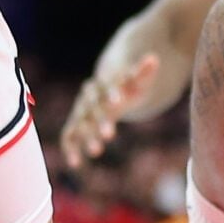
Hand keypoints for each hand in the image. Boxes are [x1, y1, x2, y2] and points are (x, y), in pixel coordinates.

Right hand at [60, 39, 162, 169]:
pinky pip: (69, 136)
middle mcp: (88, 98)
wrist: (109, 93)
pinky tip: (75, 163)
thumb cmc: (127, 88)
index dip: (112, 94)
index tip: (119, 103)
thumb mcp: (136, 81)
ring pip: (80, 124)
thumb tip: (153, 59)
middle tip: (111, 135)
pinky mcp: (75, 126)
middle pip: (92, 108)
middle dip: (101, 121)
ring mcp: (80, 112)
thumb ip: (143, 72)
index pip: (106, 87)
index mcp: (102, 83)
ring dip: (87, 137)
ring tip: (97, 151)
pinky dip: (70, 149)